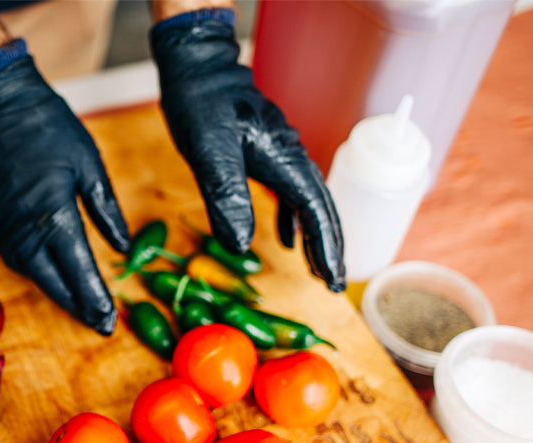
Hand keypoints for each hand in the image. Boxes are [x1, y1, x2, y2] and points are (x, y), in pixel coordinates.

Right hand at [0, 58, 131, 334]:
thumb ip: (107, 210)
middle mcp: (22, 232)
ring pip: (30, 273)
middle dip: (77, 305)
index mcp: (54, 217)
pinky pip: (11, 255)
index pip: (79, 274)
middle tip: (98, 323)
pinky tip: (49, 266)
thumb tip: (124, 248)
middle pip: (52, 284)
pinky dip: (33, 265)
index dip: (95, 300)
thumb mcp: (89, 163)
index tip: (109, 322)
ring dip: (54, 287)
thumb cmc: (47, 127)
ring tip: (78, 299)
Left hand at [150, 15, 345, 291]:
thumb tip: (240, 244)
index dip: (326, 249)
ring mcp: (281, 153)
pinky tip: (284, 239)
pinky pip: (289, 192)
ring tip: (319, 269)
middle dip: (331, 248)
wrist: (197, 66)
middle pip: (322, 209)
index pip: (316, 212)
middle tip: (335, 284)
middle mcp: (291, 157)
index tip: (333, 281)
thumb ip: (226, 196)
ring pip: (309, 202)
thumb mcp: (208, 153)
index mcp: (284, 159)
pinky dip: (292, 219)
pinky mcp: (266, 152)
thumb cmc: (201, 104)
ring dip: (316, 236)